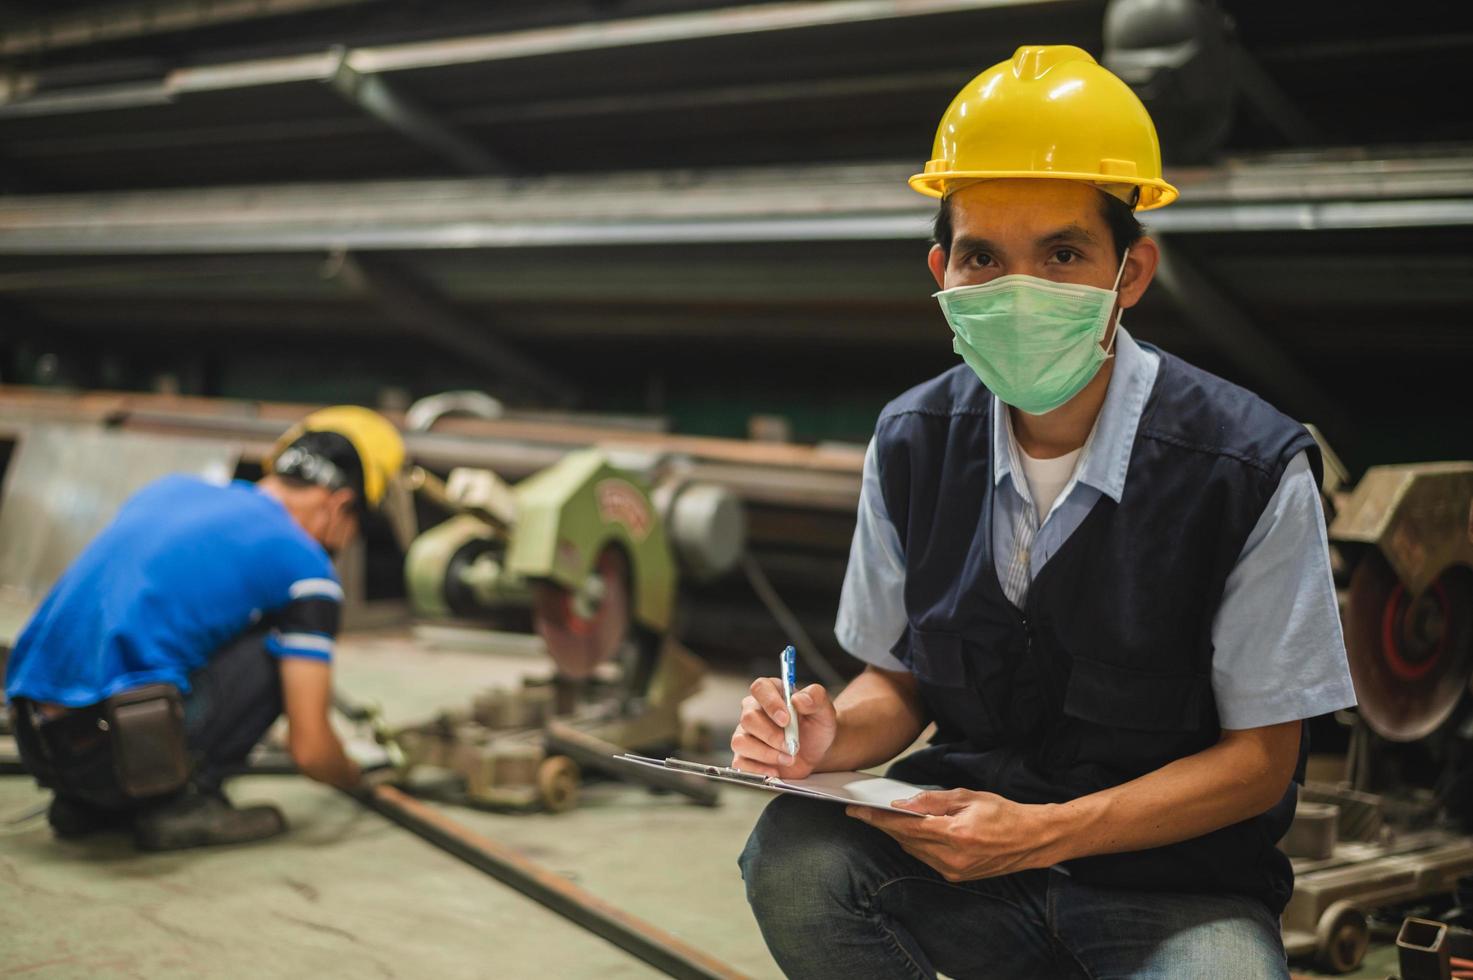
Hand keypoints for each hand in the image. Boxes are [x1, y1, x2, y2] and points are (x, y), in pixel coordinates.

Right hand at [730, 679, 836, 778]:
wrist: (816, 753)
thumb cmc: (816, 727)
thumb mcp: (824, 711)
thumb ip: (816, 698)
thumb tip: (799, 699)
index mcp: (771, 692)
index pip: (760, 688)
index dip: (770, 703)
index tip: (786, 720)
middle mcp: (754, 710)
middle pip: (748, 718)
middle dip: (772, 736)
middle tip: (792, 745)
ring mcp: (746, 733)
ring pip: (741, 741)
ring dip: (766, 753)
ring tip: (788, 758)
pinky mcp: (744, 755)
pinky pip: (740, 762)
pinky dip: (759, 769)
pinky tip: (776, 769)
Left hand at [846, 789, 1062, 881]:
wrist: (1032, 840)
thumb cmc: (1003, 813)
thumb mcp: (968, 796)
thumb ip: (933, 800)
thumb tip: (904, 804)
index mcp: (956, 835)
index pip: (906, 826)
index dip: (879, 818)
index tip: (858, 811)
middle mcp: (952, 858)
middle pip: (905, 840)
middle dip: (884, 825)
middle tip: (865, 811)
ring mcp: (954, 871)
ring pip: (913, 850)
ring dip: (898, 835)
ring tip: (885, 819)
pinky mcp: (957, 877)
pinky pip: (926, 859)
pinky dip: (915, 844)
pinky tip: (910, 832)